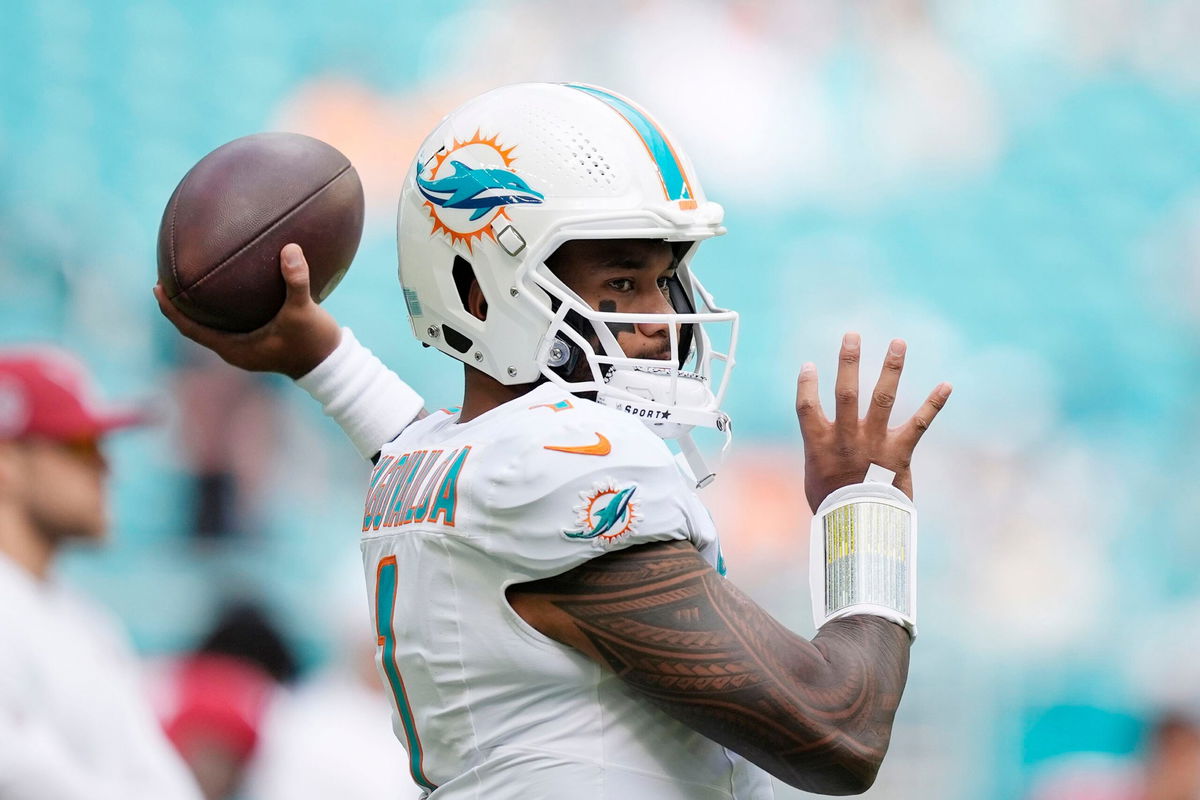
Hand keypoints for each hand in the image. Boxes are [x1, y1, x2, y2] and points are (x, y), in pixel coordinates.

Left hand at [153, 244, 342, 379]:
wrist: (333, 365)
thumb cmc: (313, 343)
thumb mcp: (304, 312)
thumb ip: (296, 281)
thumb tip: (290, 248)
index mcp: (234, 349)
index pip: (190, 329)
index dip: (171, 310)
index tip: (157, 287)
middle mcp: (236, 350)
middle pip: (196, 326)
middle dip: (181, 304)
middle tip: (168, 277)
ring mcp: (248, 347)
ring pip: (214, 325)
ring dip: (202, 305)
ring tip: (193, 279)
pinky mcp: (260, 342)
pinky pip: (233, 321)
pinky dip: (226, 305)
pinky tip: (233, 285)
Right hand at [795, 332, 950, 510]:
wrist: (860, 529)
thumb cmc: (833, 504)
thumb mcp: (815, 477)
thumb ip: (820, 453)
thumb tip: (822, 442)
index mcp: (819, 444)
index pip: (807, 406)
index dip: (806, 384)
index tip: (809, 365)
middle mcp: (847, 438)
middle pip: (846, 392)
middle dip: (849, 362)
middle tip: (852, 335)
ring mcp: (874, 443)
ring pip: (882, 399)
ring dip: (891, 368)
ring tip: (898, 343)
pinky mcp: (899, 453)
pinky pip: (919, 423)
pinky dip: (934, 403)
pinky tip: (947, 384)